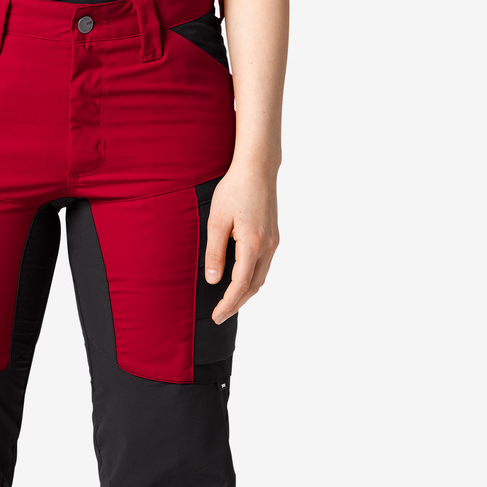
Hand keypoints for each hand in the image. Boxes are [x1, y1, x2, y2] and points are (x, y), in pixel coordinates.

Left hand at [204, 163, 279, 324]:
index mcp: (253, 244)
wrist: (257, 169)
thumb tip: (213, 280)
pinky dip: (252, 280)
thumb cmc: (234, 190)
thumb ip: (215, 252)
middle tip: (219, 316)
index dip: (228, 303)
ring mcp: (274, 242)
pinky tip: (241, 282)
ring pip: (261, 277)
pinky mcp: (274, 236)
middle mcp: (268, 246)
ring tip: (228, 304)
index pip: (240, 283)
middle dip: (236, 304)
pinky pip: (264, 266)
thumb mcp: (217, 221)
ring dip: (245, 293)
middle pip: (254, 286)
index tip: (216, 316)